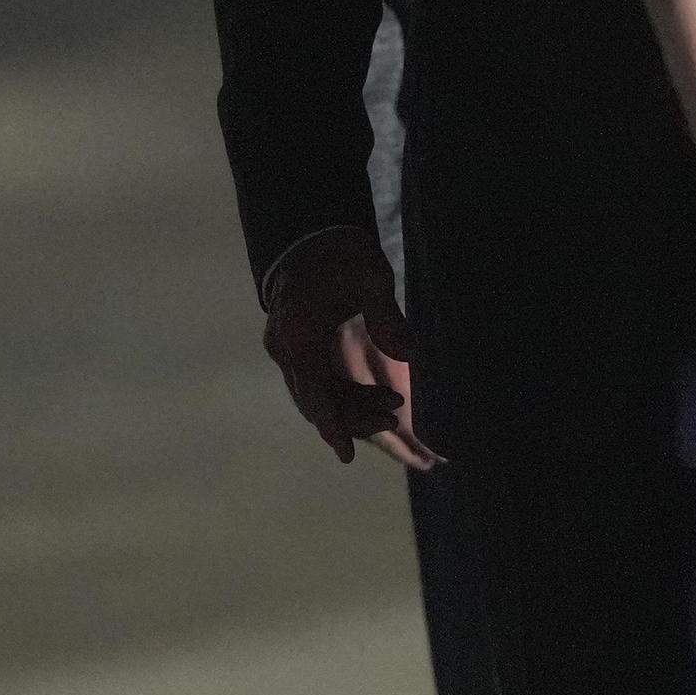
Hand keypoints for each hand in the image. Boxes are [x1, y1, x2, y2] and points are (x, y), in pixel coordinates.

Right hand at [262, 228, 442, 469]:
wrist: (315, 241)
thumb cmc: (343, 254)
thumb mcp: (371, 274)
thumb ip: (387, 314)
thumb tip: (409, 355)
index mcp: (295, 331)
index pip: (311, 388)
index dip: (331, 422)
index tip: (346, 453)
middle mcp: (286, 348)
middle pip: (316, 399)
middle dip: (352, 417)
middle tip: (394, 418)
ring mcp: (292, 353)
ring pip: (320, 396)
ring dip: (354, 408)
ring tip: (396, 407)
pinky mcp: (304, 353)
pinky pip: (323, 385)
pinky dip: (349, 395)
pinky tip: (382, 397)